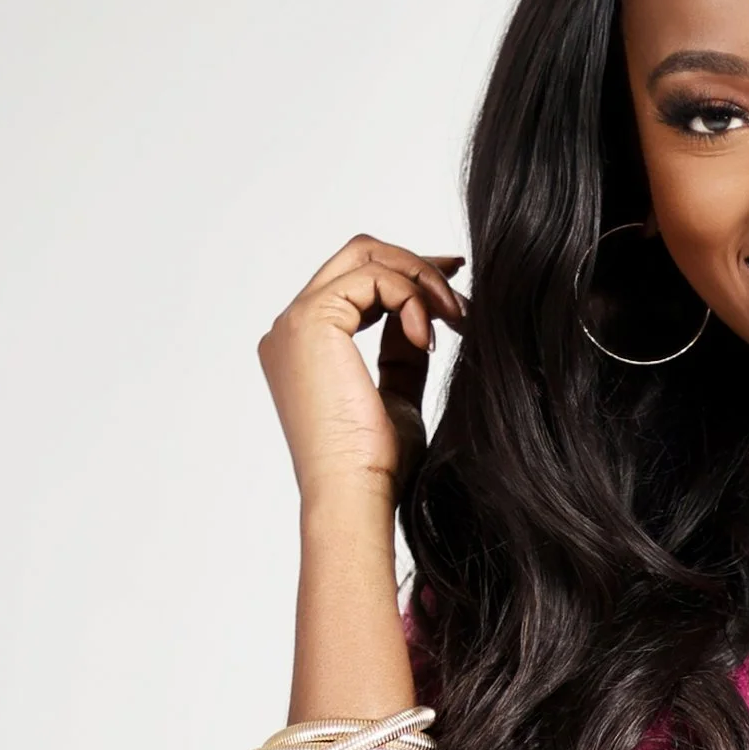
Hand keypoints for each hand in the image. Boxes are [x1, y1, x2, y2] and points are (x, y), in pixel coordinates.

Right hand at [258, 235, 465, 504]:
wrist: (356, 493)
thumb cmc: (375, 465)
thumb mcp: (397, 394)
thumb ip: (400, 351)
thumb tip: (421, 315)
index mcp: (303, 347)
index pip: (353, 282)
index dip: (405, 273)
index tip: (451, 281)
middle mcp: (290, 328)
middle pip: (356, 256)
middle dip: (414, 264)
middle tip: (459, 284)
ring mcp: (295, 322)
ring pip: (366, 256)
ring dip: (421, 280)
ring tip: (455, 318)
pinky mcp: (311, 320)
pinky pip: (374, 277)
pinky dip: (411, 298)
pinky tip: (427, 338)